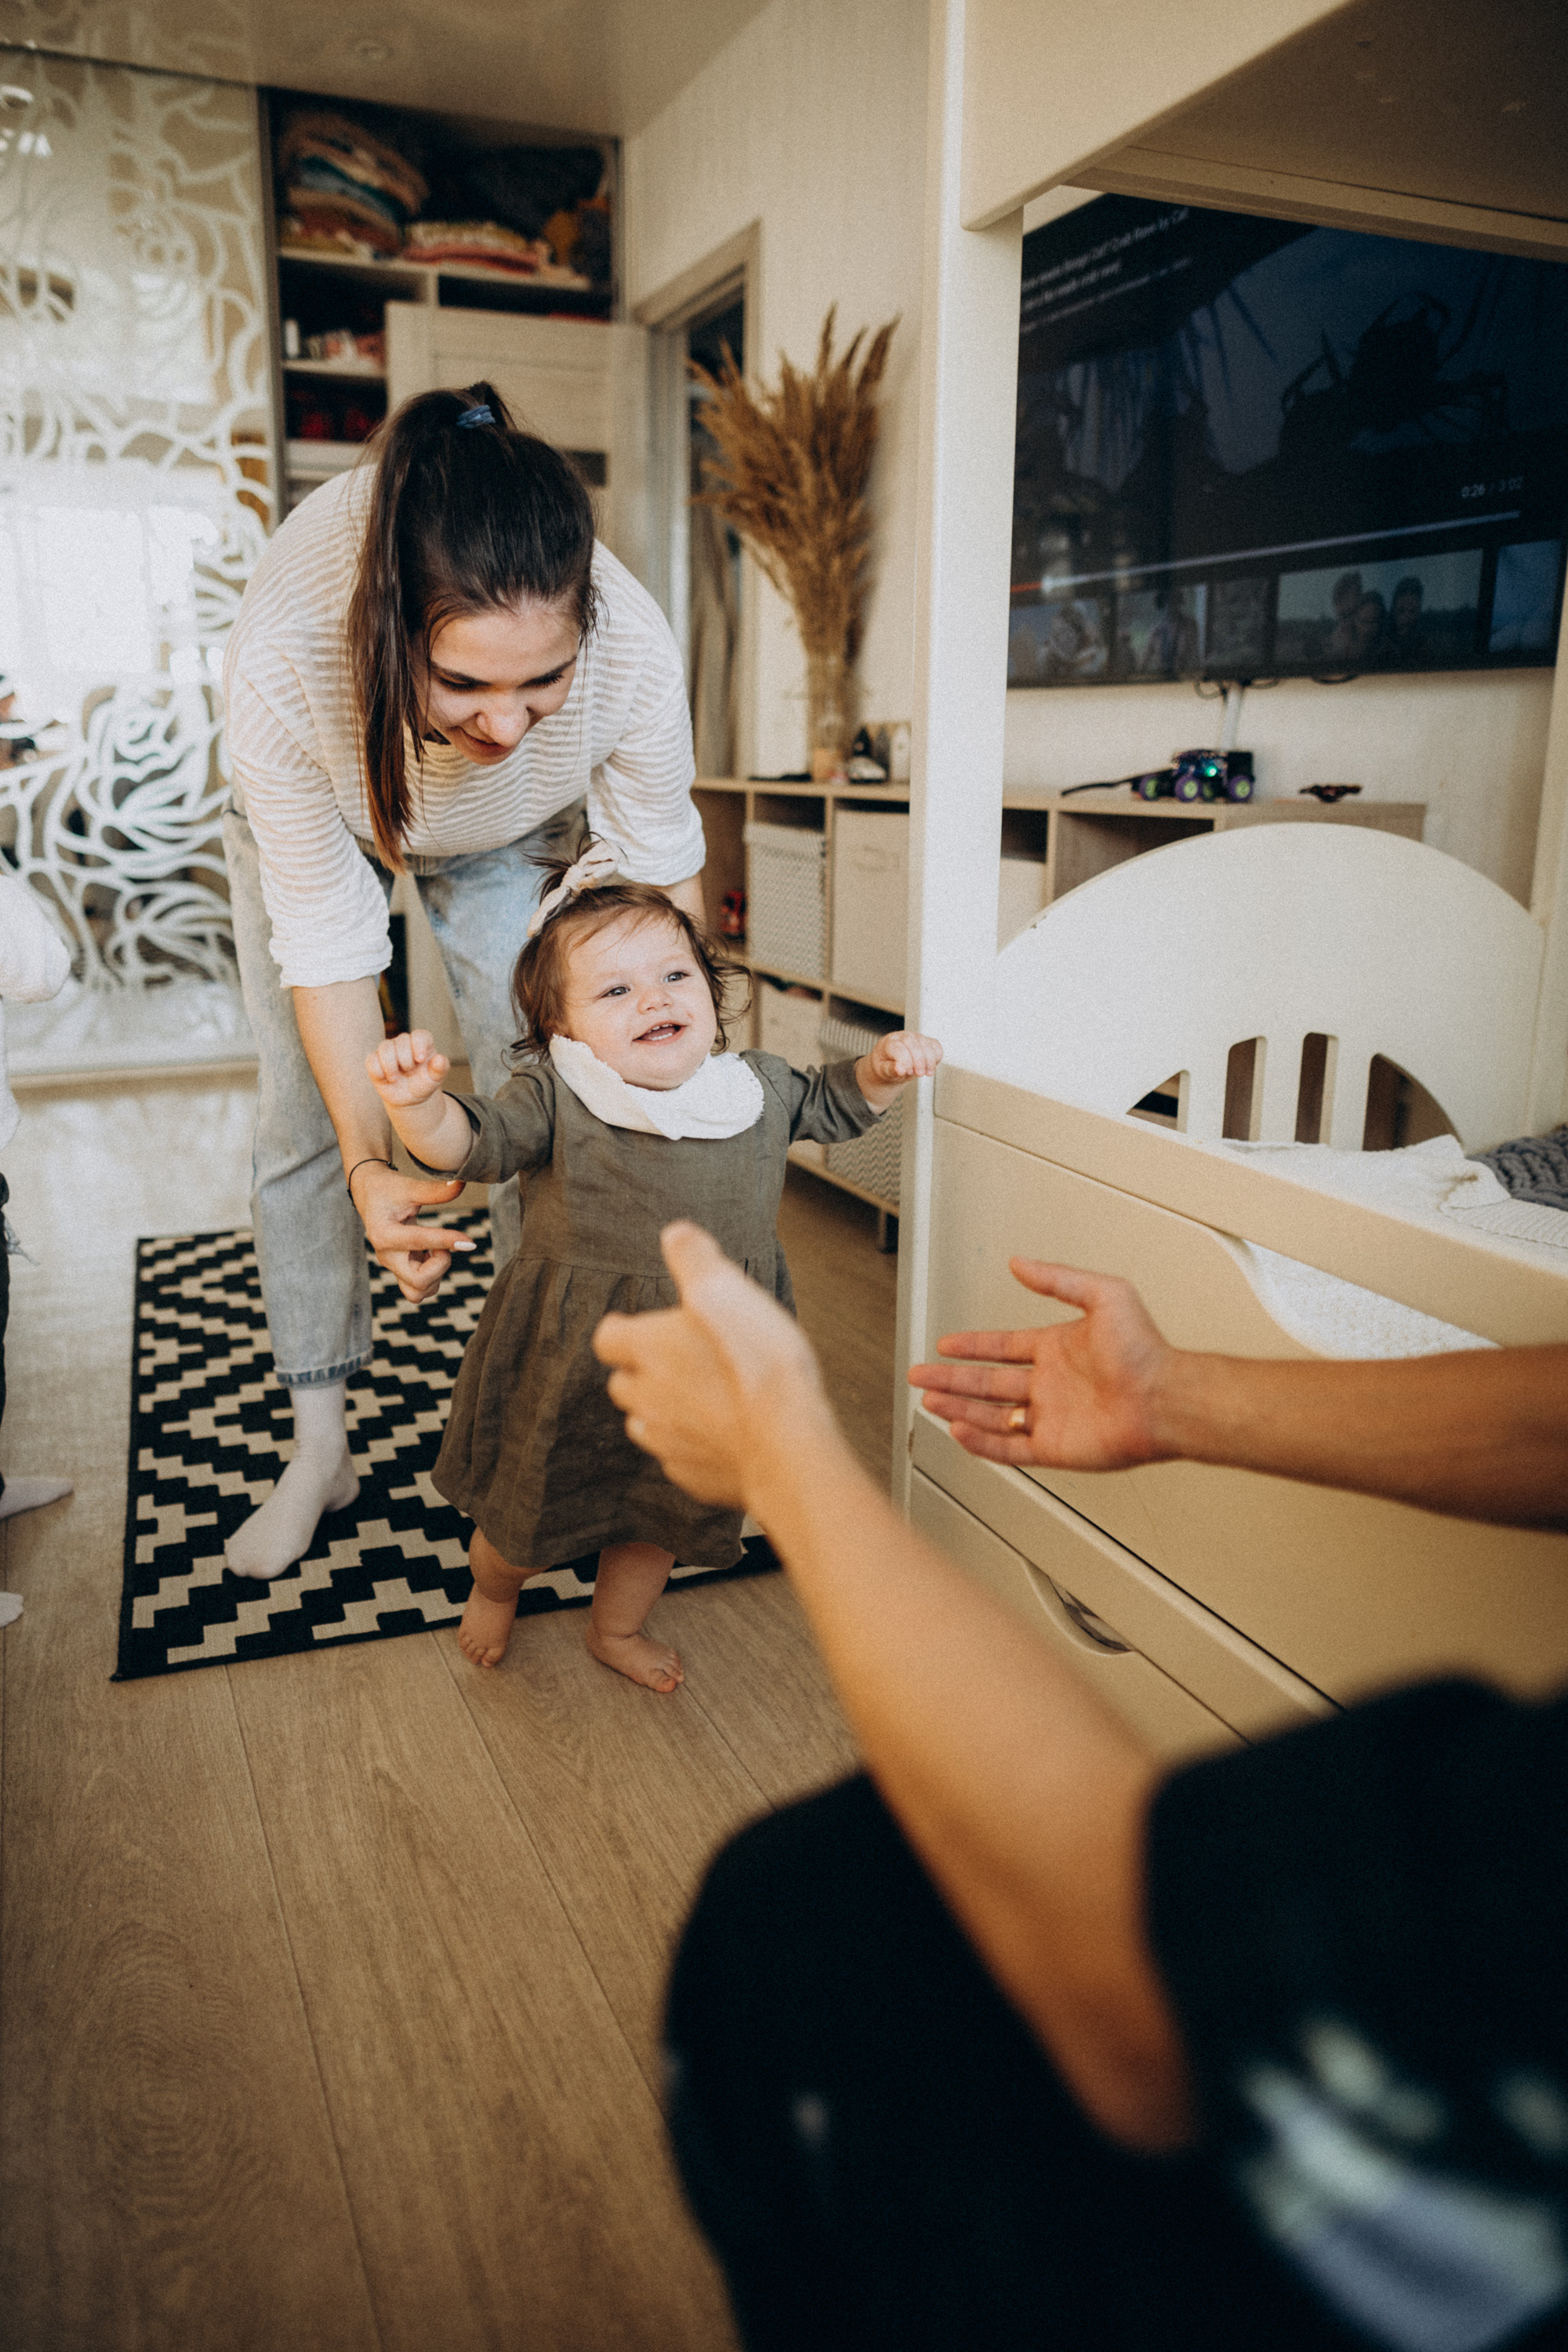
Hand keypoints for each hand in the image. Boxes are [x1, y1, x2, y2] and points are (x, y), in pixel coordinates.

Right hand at [350, 1160, 474, 1304]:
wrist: (371, 1196)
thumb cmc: (388, 1190)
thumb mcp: (410, 1187)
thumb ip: (435, 1190)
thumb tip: (461, 1183)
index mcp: (384, 1234)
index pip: (419, 1242)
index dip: (448, 1241)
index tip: (469, 1242)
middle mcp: (386, 1256)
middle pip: (418, 1282)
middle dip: (440, 1265)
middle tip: (443, 1245)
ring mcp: (392, 1266)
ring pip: (418, 1293)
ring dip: (436, 1276)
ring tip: (437, 1250)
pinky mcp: (399, 1270)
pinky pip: (419, 1289)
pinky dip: (432, 1277)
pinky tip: (433, 1254)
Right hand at [365, 1029, 448, 1108]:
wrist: (410, 1099)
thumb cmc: (424, 1084)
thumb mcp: (435, 1079)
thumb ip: (440, 1069)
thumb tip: (440, 1059)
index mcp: (422, 1043)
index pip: (420, 1035)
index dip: (419, 1045)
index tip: (420, 1060)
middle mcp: (404, 1043)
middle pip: (402, 1040)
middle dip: (406, 1060)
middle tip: (410, 1073)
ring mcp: (388, 1050)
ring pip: (384, 1047)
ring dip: (390, 1066)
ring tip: (396, 1079)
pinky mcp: (375, 1060)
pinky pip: (371, 1060)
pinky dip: (378, 1072)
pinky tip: (386, 1079)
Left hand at [594, 1221, 833, 1508]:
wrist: (786, 1440)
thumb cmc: (757, 1365)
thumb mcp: (726, 1289)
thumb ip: (694, 1259)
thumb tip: (675, 1235)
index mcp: (647, 1350)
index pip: (607, 1337)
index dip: (622, 1329)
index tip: (638, 1325)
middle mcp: (648, 1398)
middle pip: (623, 1383)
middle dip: (641, 1371)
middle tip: (675, 1360)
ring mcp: (667, 1442)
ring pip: (646, 1424)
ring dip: (663, 1410)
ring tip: (698, 1398)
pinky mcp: (692, 1476)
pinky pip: (679, 1459)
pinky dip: (692, 1446)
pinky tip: (722, 1434)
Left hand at [857, 1030, 942, 1109]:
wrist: (890, 1064)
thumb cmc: (885, 1066)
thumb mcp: (882, 1071)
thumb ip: (890, 1070)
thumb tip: (899, 1069)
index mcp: (888, 1043)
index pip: (898, 1048)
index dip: (905, 1061)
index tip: (906, 1072)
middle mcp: (902, 1037)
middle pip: (913, 1042)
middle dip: (919, 1060)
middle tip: (919, 1074)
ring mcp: (915, 1037)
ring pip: (926, 1043)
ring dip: (930, 1060)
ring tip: (927, 1073)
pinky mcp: (925, 1041)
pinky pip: (935, 1045)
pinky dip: (937, 1056)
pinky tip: (931, 1067)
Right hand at [910, 1261, 1175, 1470]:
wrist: (1163, 1397)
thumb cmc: (1145, 1350)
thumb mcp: (1104, 1293)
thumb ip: (1058, 1279)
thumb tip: (1021, 1263)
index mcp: (1058, 1349)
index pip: (1002, 1347)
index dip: (972, 1345)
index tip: (947, 1343)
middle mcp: (1051, 1384)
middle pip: (987, 1382)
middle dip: (952, 1379)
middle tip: (922, 1376)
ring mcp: (1050, 1417)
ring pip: (991, 1415)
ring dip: (959, 1407)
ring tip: (930, 1401)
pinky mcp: (1054, 1448)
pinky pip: (1009, 1447)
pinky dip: (981, 1441)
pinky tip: (959, 1431)